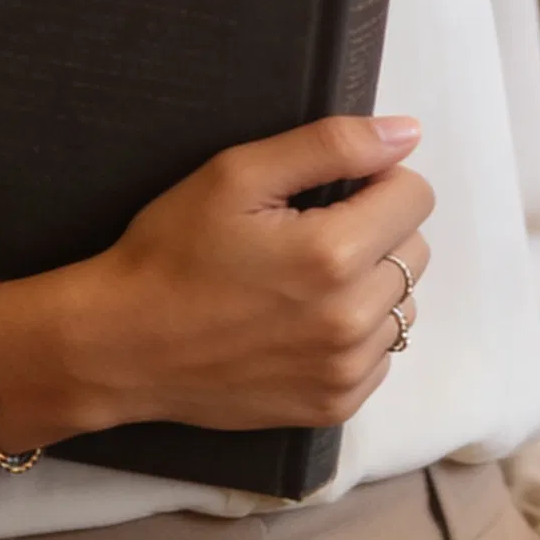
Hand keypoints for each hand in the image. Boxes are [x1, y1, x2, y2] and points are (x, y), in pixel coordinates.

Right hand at [0, 113, 431, 480]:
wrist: (123, 345)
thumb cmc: (172, 250)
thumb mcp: (236, 175)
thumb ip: (331, 145)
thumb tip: (407, 133)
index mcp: (333, 254)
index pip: (416, 196)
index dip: (375, 180)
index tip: (330, 190)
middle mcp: (351, 319)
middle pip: (415, 250)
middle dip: (374, 230)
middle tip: (306, 232)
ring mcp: (345, 371)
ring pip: (402, 304)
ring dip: (369, 284)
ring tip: (302, 281)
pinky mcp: (333, 406)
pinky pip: (381, 355)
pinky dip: (354, 334)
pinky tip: (299, 322)